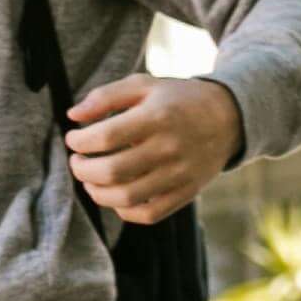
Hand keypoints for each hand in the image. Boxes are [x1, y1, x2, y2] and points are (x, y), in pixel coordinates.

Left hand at [65, 73, 244, 224]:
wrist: (227, 118)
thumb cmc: (178, 99)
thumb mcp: (144, 85)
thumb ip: (106, 96)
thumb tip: (73, 116)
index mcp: (157, 117)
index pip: (105, 136)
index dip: (80, 141)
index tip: (74, 139)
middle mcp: (169, 148)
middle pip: (111, 171)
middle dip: (82, 169)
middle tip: (77, 161)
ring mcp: (179, 175)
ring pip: (125, 198)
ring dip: (96, 193)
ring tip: (90, 180)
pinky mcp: (186, 193)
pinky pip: (148, 215)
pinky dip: (123, 210)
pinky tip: (115, 194)